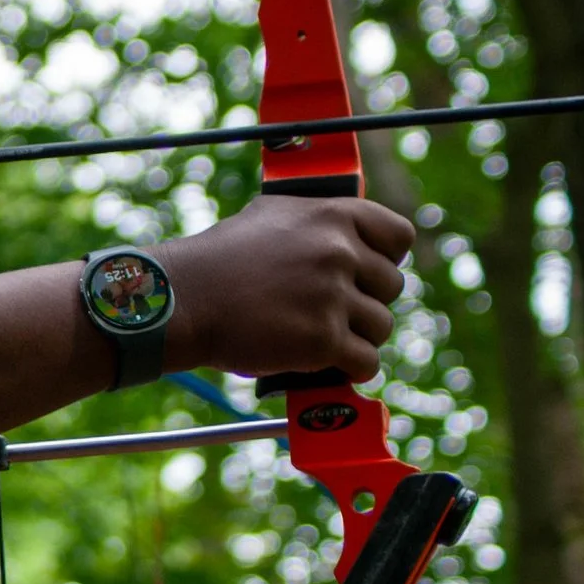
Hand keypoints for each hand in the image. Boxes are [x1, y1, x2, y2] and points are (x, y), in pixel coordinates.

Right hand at [159, 194, 414, 381]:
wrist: (184, 299)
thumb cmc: (220, 260)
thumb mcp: (272, 217)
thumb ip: (319, 223)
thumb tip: (353, 239)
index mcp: (332, 216)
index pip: (399, 236)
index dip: (386, 257)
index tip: (367, 272)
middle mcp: (338, 252)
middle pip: (391, 286)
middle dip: (366, 300)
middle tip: (334, 310)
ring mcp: (332, 297)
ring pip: (381, 326)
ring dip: (359, 336)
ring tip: (328, 338)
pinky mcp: (322, 341)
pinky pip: (367, 362)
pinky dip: (353, 368)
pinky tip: (336, 365)